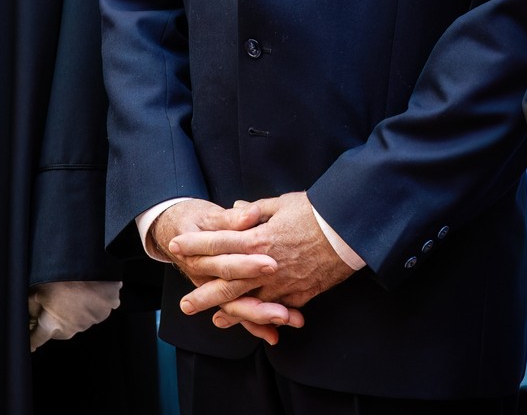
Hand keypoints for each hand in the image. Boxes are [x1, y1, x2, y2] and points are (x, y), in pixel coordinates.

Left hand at [28, 280, 120, 351]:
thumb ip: (30, 304)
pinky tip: (84, 294)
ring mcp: (86, 324)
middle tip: (51, 305)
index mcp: (51, 325)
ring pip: (72, 323)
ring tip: (70, 294)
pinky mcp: (100, 316)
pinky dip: (86, 308)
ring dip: (69, 314)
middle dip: (51, 323)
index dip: (30, 341)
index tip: (30, 345)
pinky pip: (89, 315)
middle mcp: (68, 330)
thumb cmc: (66, 280)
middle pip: (55, 332)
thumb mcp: (39, 289)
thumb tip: (28, 312)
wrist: (96, 274)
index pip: (36, 340)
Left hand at [173, 192, 348, 338]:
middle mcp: (265, 265)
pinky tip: (251, 321)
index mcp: (258, 238)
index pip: (218, 242)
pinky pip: (276, 309)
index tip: (176, 246)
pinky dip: (262, 317)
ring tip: (211, 318)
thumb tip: (237, 211)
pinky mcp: (299, 294)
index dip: (195, 244)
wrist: (350, 232)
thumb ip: (256, 211)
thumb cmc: (317, 213)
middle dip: (202, 292)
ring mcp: (282, 283)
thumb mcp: (282, 204)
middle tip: (184, 304)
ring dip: (227, 310)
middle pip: (226, 281)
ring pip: (248, 301)